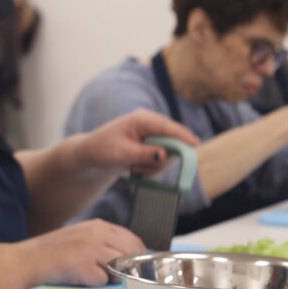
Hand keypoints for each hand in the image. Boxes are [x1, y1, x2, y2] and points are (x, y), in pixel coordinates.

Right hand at [17, 219, 144, 285]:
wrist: (23, 262)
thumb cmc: (50, 255)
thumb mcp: (80, 239)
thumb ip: (104, 244)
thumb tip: (130, 262)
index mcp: (98, 226)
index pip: (133, 240)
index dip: (137, 258)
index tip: (133, 270)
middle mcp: (98, 233)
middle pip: (132, 253)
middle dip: (130, 269)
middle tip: (118, 280)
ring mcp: (91, 247)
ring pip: (121, 267)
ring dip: (113, 277)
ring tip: (92, 277)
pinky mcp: (83, 263)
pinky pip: (103, 280)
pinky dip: (95, 284)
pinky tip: (79, 280)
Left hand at [72, 108, 199, 179]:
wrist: (92, 157)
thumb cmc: (103, 150)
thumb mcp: (122, 154)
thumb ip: (144, 154)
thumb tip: (165, 156)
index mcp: (142, 119)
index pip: (167, 127)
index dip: (182, 135)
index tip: (195, 144)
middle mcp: (151, 125)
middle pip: (173, 142)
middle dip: (160, 160)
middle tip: (140, 169)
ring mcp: (153, 136)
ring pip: (169, 155)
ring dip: (154, 167)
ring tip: (133, 168)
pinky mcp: (153, 147)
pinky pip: (162, 161)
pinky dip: (151, 169)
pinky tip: (135, 169)